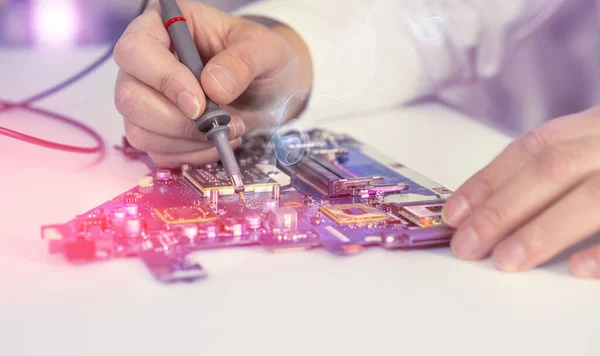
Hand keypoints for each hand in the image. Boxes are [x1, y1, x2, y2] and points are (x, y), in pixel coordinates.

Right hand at [113, 0, 311, 167]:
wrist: (268, 90)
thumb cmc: (260, 59)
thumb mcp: (265, 50)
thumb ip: (242, 62)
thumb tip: (212, 87)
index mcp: (163, 26)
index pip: (136, 51)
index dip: (164, 80)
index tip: (199, 104)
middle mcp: (144, 63)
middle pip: (129, 97)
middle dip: (176, 121)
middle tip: (218, 123)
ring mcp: (145, 98)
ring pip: (139, 131)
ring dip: (187, 141)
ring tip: (228, 130)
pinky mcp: (155, 131)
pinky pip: (158, 153)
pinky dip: (192, 155)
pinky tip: (217, 142)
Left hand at [442, 107, 599, 277]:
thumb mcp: (596, 147)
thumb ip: (560, 167)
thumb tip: (490, 207)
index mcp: (597, 125)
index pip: (533, 148)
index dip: (489, 181)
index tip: (453, 213)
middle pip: (553, 170)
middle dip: (502, 209)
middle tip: (466, 245)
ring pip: (593, 197)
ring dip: (542, 231)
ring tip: (505, 260)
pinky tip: (577, 269)